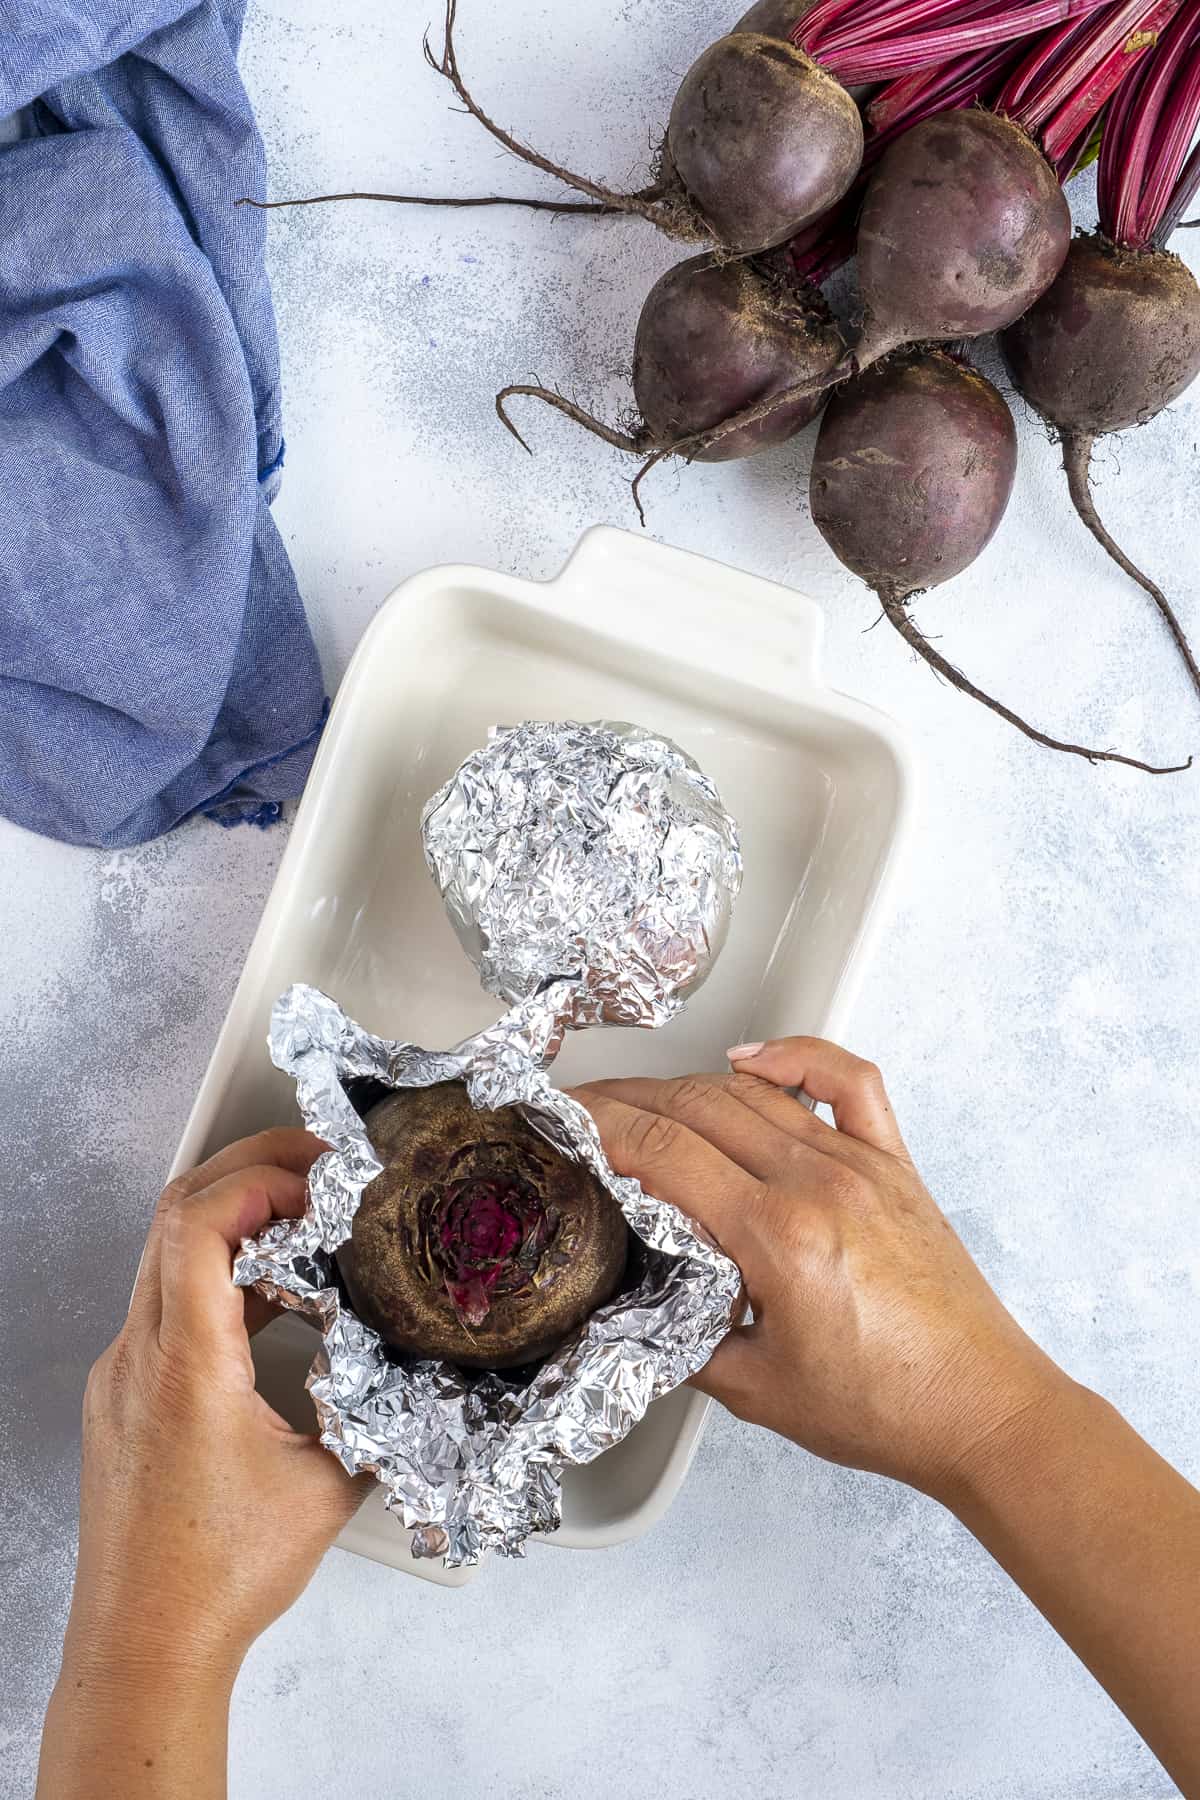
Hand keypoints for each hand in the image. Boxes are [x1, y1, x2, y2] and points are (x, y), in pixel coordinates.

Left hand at [65, 1130, 366, 1687]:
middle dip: (248, 1168)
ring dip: (233, 1219)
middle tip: (317, 1163)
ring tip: (303, 1220)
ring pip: (163, 1254)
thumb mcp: (329, 1485)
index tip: (320, 1178)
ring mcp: (120, 1376)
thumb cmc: (217, 1580)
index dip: (259, 1176)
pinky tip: (270, 1297)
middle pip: (173, 1214)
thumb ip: (376, 1410)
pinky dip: (216, 1273)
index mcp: (185, 1366)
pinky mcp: (122, 1398)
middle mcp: (138, 1358)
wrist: (143, 1647)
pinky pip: (163, 1302)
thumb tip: (418, 1368)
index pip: (197, 1221)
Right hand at [576, 1040, 1068, 1502]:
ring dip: (688, 1085)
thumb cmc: (889, 1408)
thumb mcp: (756, 1391)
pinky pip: (846, 1082)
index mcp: (779, 1237)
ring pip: (756, 1091)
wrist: (982, 1409)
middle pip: (698, 1106)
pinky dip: (796, 1055)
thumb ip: (682, 1342)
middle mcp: (820, 1184)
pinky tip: (754, 1059)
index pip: (664, 1151)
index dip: (600, 1125)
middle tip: (584, 1107)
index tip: (564, 1120)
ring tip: (645, 1098)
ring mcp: (861, 1165)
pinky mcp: (896, 1165)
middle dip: (627, 1098)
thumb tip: (634, 1306)